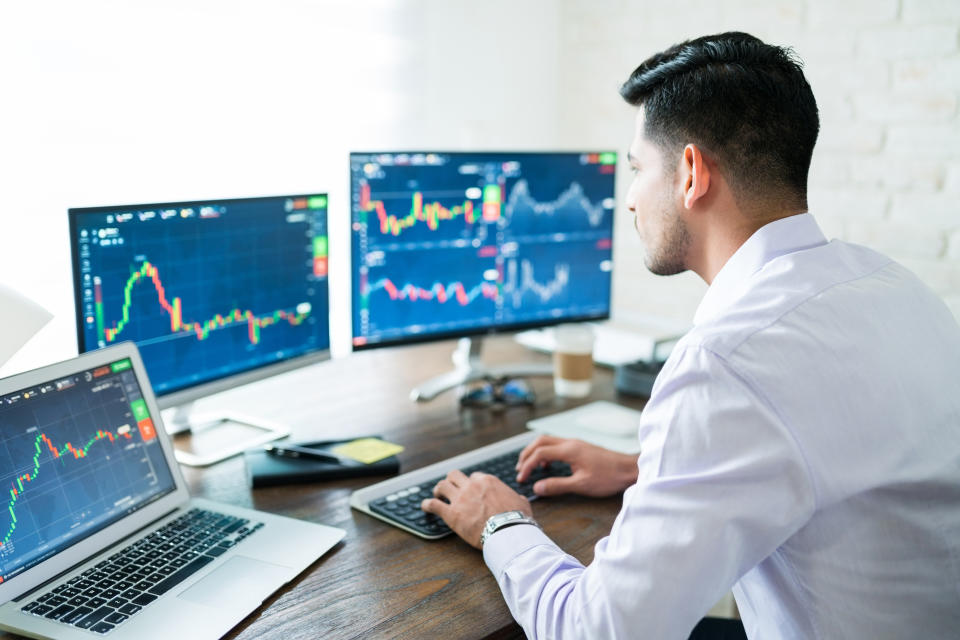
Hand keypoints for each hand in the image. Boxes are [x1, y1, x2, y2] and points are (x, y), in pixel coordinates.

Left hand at [421, 469, 531, 548]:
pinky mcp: (452, 514)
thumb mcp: (522, 503)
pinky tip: (424, 507)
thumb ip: (517, 498)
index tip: (470, 490)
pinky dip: (427, 505)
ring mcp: (460, 499)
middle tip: (450, 489)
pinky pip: (433, 504)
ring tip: (437, 495)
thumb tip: (519, 498)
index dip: (471, 483)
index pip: (475, 476)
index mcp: (488, 481)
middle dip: (451, 481)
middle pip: (454, 475)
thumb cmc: (517, 519)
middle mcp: (472, 486)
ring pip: (442, 485)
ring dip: (438, 490)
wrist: (508, 531)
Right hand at [516, 435, 639, 497]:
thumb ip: (557, 485)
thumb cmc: (608, 477)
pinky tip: (548, 465)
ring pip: (548, 441)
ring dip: (535, 452)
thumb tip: (537, 487)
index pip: (539, 453)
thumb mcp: (581, 485)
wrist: (628, 469)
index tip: (522, 478)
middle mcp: (570, 443)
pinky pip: (557, 445)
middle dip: (526, 454)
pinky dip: (546, 452)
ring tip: (529, 466)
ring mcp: (575, 443)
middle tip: (519, 469)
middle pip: (540, 442)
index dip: (527, 465)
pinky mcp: (580, 447)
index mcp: (569, 450)